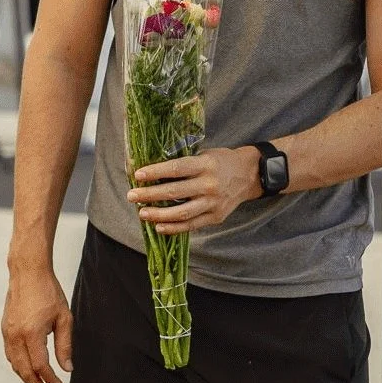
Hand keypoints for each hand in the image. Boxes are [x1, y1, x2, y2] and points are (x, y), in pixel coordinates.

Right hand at [2, 264, 72, 382]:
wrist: (27, 273)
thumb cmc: (48, 292)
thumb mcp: (64, 318)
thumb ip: (65, 346)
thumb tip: (67, 369)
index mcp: (32, 334)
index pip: (41, 367)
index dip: (51, 381)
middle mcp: (16, 336)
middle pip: (24, 372)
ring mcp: (7, 333)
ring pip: (15, 365)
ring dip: (27, 379)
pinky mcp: (5, 329)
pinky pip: (11, 355)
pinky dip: (19, 367)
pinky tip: (29, 371)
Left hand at [128, 146, 259, 231]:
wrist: (250, 175)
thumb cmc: (221, 162)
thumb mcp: (204, 155)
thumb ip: (183, 163)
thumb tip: (151, 171)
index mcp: (205, 165)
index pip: (176, 169)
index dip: (155, 172)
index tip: (137, 175)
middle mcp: (209, 184)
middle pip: (174, 192)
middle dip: (149, 194)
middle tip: (131, 196)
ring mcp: (213, 203)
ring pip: (181, 213)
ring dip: (158, 214)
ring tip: (142, 213)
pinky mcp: (216, 217)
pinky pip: (191, 225)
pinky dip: (173, 228)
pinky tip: (158, 226)